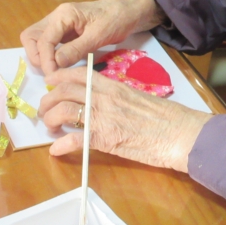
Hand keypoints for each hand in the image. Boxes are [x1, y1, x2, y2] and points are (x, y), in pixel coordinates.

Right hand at [21, 0, 164, 74]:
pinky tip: (61, 65)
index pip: (43, 40)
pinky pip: (50, 44)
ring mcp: (59, 25)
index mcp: (63, 15)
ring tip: (55, 70)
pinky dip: (51, 55)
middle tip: (51, 72)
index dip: (46, 60)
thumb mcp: (98, 36)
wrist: (127, 12)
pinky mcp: (64, 32)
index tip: (53, 75)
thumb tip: (55, 64)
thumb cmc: (115, 20)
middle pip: (31, 37)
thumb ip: (76, 49)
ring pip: (37, 40)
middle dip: (37, 56)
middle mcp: (56, 18)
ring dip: (42, 56)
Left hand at [40, 67, 212, 171]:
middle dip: (48, 101)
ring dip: (50, 120)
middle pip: (64, 91)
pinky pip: (74, 140)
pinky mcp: (105, 139)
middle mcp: (105, 98)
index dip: (59, 77)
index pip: (79, 74)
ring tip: (51, 129)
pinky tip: (57, 150)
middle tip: (45, 111)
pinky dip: (61, 145)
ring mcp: (103, 117)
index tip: (51, 83)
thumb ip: (119, 99)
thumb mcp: (139, 99)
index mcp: (115, 87)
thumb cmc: (167, 118)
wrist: (180, 133)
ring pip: (64, 111)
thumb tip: (105, 103)